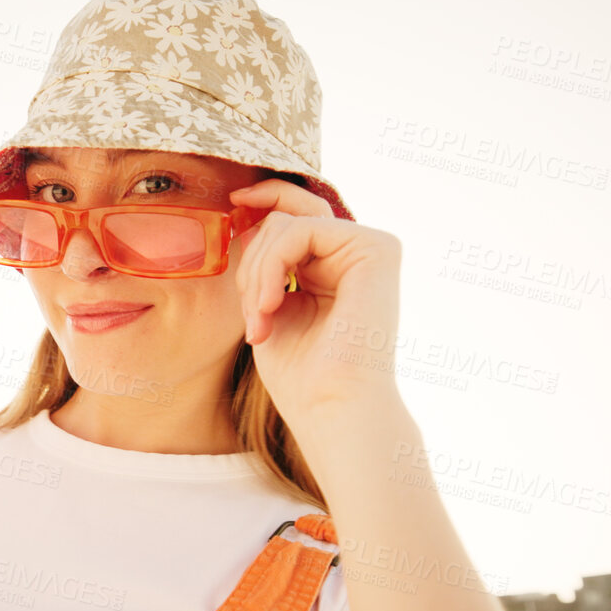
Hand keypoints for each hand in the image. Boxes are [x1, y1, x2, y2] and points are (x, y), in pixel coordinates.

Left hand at [227, 179, 404, 423]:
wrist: (332, 410)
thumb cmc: (301, 376)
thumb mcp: (270, 307)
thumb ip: (265, 264)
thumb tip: (248, 218)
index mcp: (338, 267)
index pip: (294, 217)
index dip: (266, 199)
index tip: (232, 206)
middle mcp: (359, 254)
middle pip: (285, 218)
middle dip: (252, 263)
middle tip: (253, 316)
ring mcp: (371, 248)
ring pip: (287, 224)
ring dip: (258, 274)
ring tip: (261, 321)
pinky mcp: (377, 249)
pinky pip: (301, 231)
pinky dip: (272, 267)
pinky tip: (272, 306)